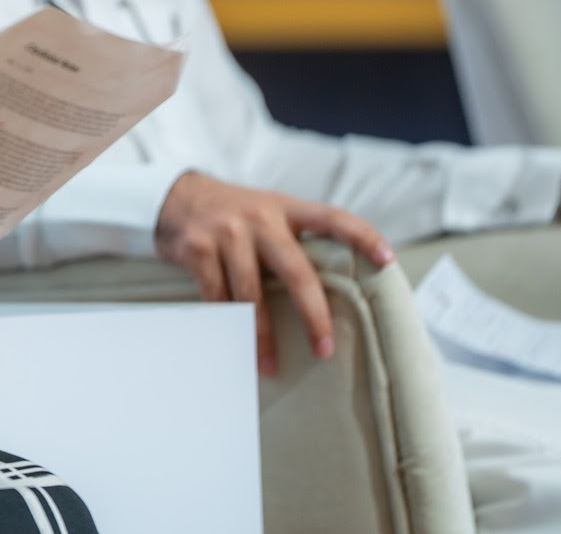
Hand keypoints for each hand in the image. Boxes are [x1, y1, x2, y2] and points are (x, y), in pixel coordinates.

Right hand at [155, 171, 394, 376]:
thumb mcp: (266, 211)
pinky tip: (234, 342)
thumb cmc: (231, 212)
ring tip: (271, 365)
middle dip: (313, 314)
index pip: (333, 217)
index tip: (388, 261)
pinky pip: (217, 297)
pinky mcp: (198, 248)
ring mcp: (227, 232)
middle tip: (324, 349)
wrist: (172, 195)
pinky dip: (226, 324)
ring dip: (261, 337)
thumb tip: (334, 282)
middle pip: (295, 271)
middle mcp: (259, 217)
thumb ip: (293, 236)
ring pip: (252, 295)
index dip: (362, 236)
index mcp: (284, 208)